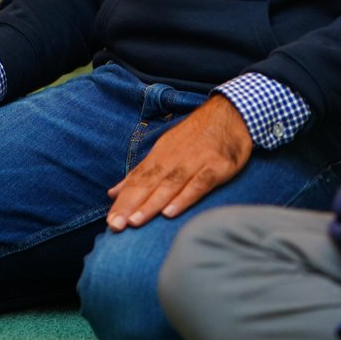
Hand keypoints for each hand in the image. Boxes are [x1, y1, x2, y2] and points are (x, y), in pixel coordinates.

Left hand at [106, 94, 251, 230]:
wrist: (230, 113)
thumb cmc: (196, 136)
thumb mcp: (165, 149)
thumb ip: (141, 173)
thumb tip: (113, 193)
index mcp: (160, 155)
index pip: (137, 180)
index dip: (123, 201)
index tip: (110, 221)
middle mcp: (174, 158)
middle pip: (149, 183)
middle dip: (131, 205)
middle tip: (115, 226)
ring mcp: (196, 161)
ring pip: (170, 185)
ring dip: (152, 203)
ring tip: (135, 221)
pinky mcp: (217, 166)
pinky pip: (199, 184)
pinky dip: (184, 197)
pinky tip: (170, 212)